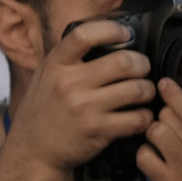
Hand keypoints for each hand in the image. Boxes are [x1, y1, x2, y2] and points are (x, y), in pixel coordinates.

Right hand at [1, 19, 156, 173]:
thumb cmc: (44, 109)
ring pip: (136, 90)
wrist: (33, 150)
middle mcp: (70, 84)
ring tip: (145, 92)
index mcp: (56, 64)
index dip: (111, 30)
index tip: (124, 34)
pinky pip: (137, 119)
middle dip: (142, 64)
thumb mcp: (47, 75)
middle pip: (123, 62)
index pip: (85, 35)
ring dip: (148, 90)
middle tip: (143, 68)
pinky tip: (141, 115)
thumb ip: (70, 57)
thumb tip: (106, 37)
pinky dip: (146, 116)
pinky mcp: (98, 131)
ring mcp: (85, 108)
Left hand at [135, 77, 181, 180]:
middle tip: (172, 117)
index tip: (165, 84)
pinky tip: (158, 154)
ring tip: (165, 135)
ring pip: (155, 132)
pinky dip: (147, 151)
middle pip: (169, 117)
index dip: (174, 94)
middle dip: (167, 112)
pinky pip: (144, 156)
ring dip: (157, 130)